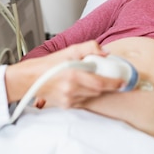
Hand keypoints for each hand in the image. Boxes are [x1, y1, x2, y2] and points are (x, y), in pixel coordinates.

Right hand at [5, 40, 124, 107]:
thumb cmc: (48, 64)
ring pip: (92, 96)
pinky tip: (79, 86)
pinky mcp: (66, 106)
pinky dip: (86, 93)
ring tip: (88, 79)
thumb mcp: (69, 50)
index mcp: (73, 75)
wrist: (30, 80)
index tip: (124, 82)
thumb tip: (105, 52)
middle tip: (112, 78)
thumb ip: (89, 47)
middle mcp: (72, 90)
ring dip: (95, 89)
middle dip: (106, 85)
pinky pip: (83, 100)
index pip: (100, 83)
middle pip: (98, 90)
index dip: (114, 83)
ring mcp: (69, 99)